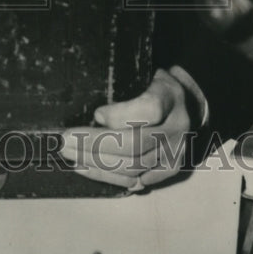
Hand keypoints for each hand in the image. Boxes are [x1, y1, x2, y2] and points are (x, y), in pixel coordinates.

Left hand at [60, 68, 195, 190]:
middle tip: (65, 140)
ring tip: (69, 153)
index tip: (96, 114)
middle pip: (134, 143)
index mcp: (170, 96)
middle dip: (94, 144)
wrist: (187, 104)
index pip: (149, 109)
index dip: (120, 115)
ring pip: (133, 166)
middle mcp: (177, 126)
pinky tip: (85, 167)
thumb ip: (123, 86)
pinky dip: (108, 176)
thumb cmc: (155, 85)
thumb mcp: (144, 73)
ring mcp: (175, 151)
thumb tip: (90, 109)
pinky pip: (136, 180)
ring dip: (95, 162)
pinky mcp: (170, 169)